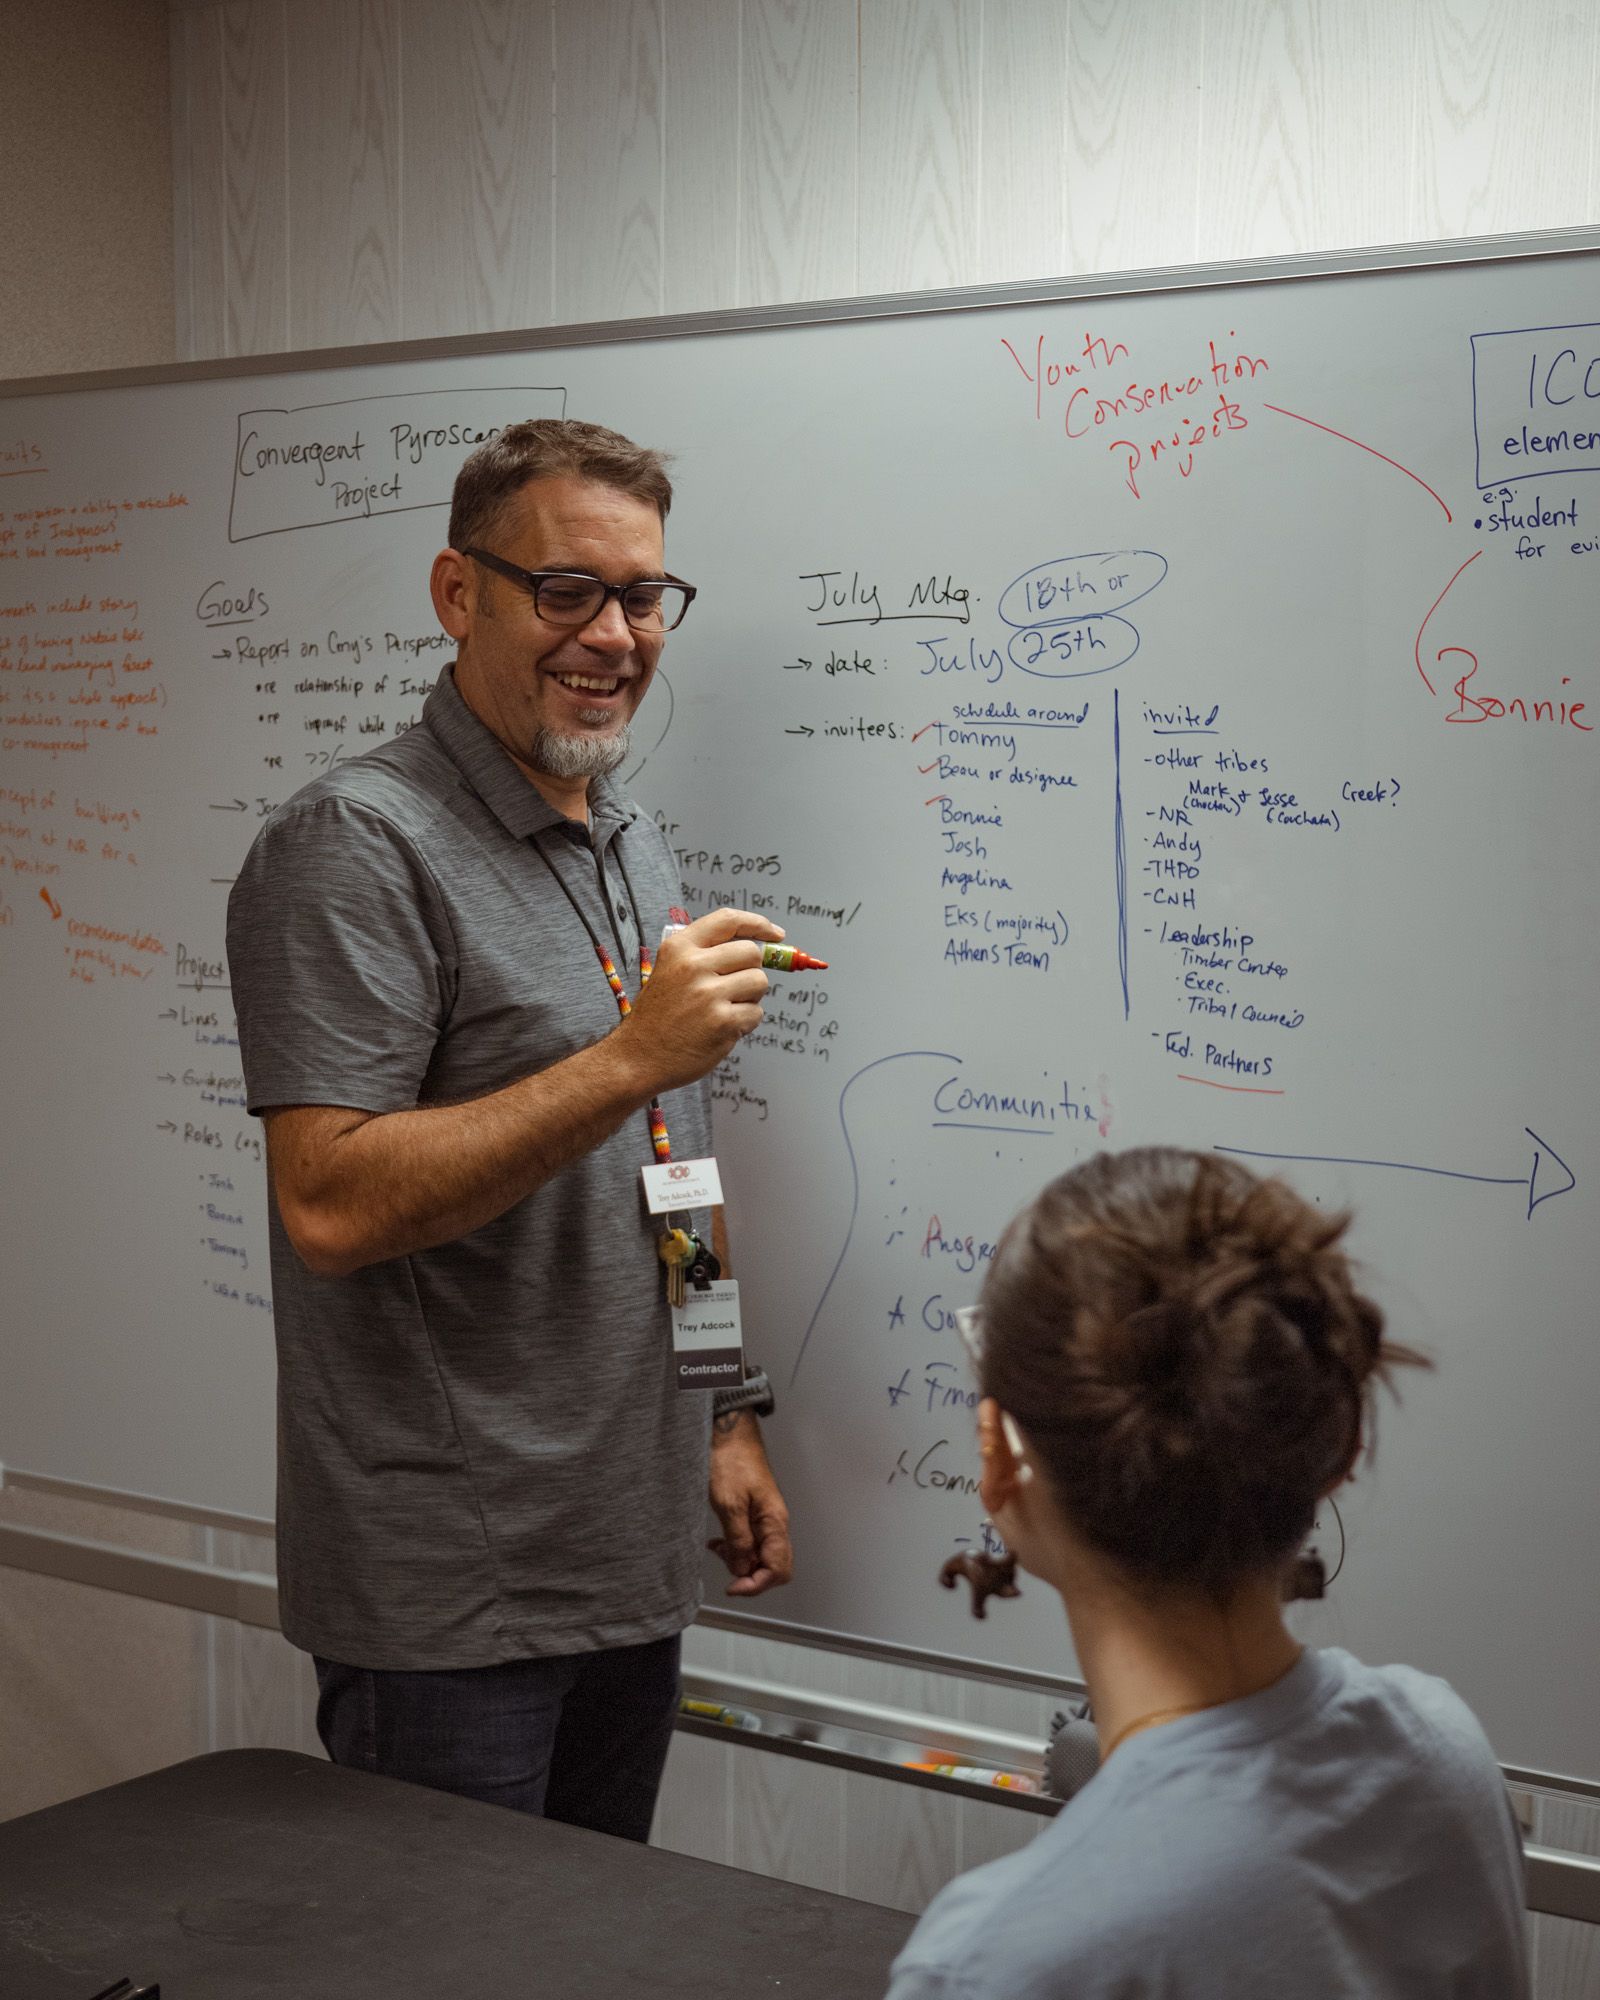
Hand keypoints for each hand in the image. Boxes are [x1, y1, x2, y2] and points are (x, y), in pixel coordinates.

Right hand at [621, 907, 784, 1092]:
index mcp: (679, 947)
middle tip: (733, 988)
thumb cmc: (659, 1015)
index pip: (729, 920)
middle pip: (752, 952)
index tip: (775, 935)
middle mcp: (693, 966)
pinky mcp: (723, 1022)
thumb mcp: (670, 969)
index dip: (758, 924)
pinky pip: (756, 1013)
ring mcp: (709, 995)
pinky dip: (746, 1022)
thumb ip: (707, 953)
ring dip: (751, 997)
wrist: (638, 1056)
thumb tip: (759, 948)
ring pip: (760, 982)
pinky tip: (722, 1028)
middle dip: (751, 970)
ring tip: (725, 1009)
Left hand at [707, 1416, 792, 1596]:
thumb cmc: (731, 1460)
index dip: (756, 1584)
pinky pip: (752, 1541)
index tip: (732, 1586)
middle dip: (750, 1575)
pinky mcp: (755, 1513)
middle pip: (775, 1567)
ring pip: (762, 1555)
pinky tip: (720, 1542)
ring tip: (719, 1549)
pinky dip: (736, 1547)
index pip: (778, 1569)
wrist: (729, 1433)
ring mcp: (766, 1519)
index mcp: (775, 1522)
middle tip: (726, 1566)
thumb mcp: (729, 1504)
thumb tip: (743, 1569)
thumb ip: (738, 1540)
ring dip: (741, 1561)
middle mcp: (775, 1523)